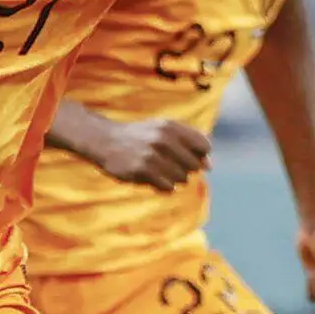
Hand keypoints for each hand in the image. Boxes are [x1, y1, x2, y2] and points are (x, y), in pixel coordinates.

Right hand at [84, 117, 210, 187]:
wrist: (104, 140)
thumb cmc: (140, 137)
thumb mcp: (164, 130)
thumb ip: (190, 144)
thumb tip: (210, 166)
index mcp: (171, 126)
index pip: (204, 146)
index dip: (200, 155)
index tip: (187, 156)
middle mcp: (163, 138)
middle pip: (195, 165)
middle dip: (186, 169)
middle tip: (168, 164)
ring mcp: (152, 155)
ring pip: (182, 178)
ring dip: (173, 179)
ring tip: (158, 170)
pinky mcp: (142, 170)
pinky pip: (167, 187)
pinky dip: (163, 186)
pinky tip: (152, 178)